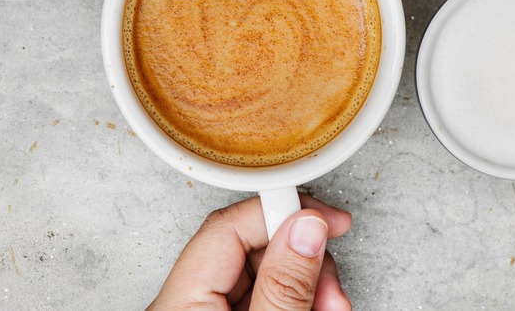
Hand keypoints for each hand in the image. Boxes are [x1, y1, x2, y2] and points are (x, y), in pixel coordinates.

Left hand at [147, 195, 352, 310]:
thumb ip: (283, 285)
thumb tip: (306, 227)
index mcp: (181, 303)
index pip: (230, 225)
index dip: (284, 212)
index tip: (328, 220)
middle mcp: (187, 305)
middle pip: (252, 249)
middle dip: (304, 258)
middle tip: (333, 288)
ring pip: (264, 275)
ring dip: (307, 284)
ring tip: (331, 308)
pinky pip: (262, 299)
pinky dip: (295, 300)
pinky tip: (317, 309)